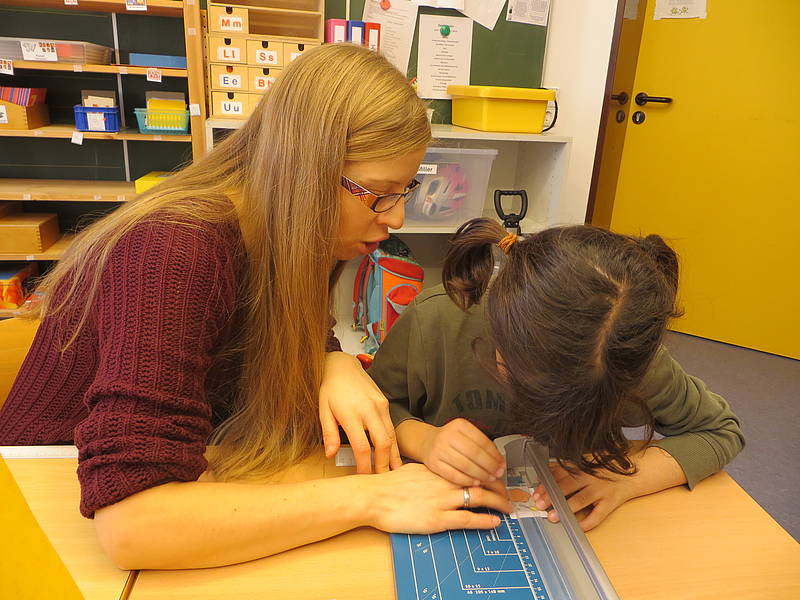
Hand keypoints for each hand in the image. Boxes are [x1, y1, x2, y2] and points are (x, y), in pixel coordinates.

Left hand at [319, 352, 401, 473]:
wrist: (342, 366)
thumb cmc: (330, 390)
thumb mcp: (323, 410)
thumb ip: (329, 433)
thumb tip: (331, 455)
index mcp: (351, 414)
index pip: (362, 447)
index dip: (364, 466)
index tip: (364, 479)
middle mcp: (369, 410)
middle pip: (383, 443)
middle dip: (384, 464)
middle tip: (383, 480)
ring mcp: (380, 405)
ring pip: (391, 435)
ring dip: (393, 455)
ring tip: (393, 471)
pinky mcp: (385, 402)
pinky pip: (391, 426)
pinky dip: (393, 442)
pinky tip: (392, 453)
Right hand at [363, 463, 513, 533]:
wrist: (374, 497)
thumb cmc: (389, 485)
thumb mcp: (414, 470)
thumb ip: (430, 473)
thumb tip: (440, 474)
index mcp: (439, 469)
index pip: (471, 467)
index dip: (487, 473)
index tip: (496, 477)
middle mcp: (445, 482)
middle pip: (480, 480)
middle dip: (498, 487)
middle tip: (508, 493)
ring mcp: (442, 500)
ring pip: (479, 498)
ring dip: (498, 503)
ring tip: (508, 508)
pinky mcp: (438, 519)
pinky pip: (468, 519)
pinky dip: (485, 520)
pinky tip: (495, 522)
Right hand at [419, 418, 506, 494]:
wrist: (427, 442)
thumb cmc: (451, 439)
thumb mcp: (465, 434)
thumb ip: (481, 444)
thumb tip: (499, 461)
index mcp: (459, 425)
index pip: (482, 441)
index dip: (494, 455)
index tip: (502, 464)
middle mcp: (448, 435)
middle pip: (474, 453)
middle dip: (489, 466)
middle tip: (498, 474)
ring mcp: (439, 449)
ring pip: (465, 465)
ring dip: (480, 475)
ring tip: (489, 479)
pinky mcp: (433, 463)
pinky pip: (454, 475)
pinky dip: (467, 480)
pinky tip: (475, 482)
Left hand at [531, 447, 686, 530]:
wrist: (634, 474)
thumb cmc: (606, 470)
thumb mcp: (587, 462)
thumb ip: (569, 467)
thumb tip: (547, 471)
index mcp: (582, 467)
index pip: (560, 474)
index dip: (547, 484)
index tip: (536, 493)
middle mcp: (591, 477)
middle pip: (568, 485)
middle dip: (552, 495)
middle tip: (539, 505)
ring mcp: (601, 490)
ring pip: (581, 499)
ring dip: (566, 508)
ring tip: (553, 517)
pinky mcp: (611, 502)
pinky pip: (599, 514)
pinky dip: (589, 522)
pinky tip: (579, 527)